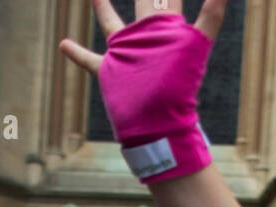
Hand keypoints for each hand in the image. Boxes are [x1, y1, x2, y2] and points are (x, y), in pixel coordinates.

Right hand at [59, 2, 228, 158]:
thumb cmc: (177, 88)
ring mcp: (125, 53)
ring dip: (102, 7)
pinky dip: (77, 53)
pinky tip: (63, 44)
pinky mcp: (110, 71)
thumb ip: (212, 17)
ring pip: (110, 22)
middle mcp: (144, 36)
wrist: (158, 125)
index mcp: (163, 27)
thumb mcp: (196, 46)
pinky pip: (90, 60)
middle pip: (142, 2)